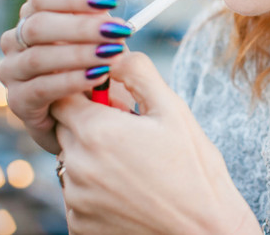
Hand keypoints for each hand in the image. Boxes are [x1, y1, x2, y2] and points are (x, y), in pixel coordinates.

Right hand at [0, 0, 132, 153]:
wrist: (95, 111)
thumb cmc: (92, 61)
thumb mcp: (90, 24)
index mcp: (33, 17)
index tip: (110, 2)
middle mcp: (16, 42)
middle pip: (40, 25)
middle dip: (83, 26)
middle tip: (118, 31)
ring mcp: (14, 73)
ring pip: (40, 56)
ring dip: (80, 54)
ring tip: (112, 55)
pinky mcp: (20, 104)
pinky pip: (42, 88)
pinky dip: (71, 81)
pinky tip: (97, 78)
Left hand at [52, 53, 260, 233]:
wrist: (204, 229)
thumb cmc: (195, 168)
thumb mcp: (173, 111)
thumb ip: (139, 73)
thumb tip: (116, 52)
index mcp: (96, 131)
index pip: (65, 96)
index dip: (87, 94)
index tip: (112, 100)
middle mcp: (76, 165)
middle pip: (68, 130)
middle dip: (93, 125)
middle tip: (132, 135)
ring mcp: (75, 200)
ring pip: (73, 163)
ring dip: (95, 158)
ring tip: (138, 167)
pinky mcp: (78, 225)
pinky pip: (79, 196)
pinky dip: (98, 190)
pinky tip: (131, 191)